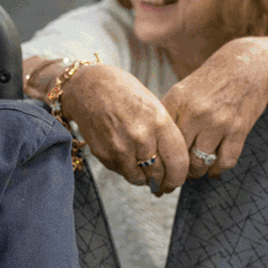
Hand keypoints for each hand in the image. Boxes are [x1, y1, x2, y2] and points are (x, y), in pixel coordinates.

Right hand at [60, 64, 188, 194]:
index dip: (179, 176)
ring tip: (142, 167)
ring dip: (143, 178)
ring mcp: (120, 147)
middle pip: (160, 175)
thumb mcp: (153, 106)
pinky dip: (126, 169)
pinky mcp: (103, 154)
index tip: (177, 179)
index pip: (179, 162)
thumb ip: (164, 134)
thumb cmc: (123, 92)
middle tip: (162, 181)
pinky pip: (121, 172)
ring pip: (139, 179)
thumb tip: (172, 163)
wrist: (88, 86)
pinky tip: (124, 154)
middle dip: (162, 181)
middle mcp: (141, 136)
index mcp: (159, 121)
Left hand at [161, 37, 267, 179]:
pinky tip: (213, 169)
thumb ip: (169, 115)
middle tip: (174, 177)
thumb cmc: (212, 81)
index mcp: (176, 101)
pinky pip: (225, 162)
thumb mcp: (183, 90)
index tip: (155, 171)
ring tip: (194, 172)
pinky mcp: (238, 129)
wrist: (248, 65)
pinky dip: (217, 170)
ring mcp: (218, 122)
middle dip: (175, 172)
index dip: (156, 160)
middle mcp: (195, 112)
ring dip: (196, 173)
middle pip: (177, 156)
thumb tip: (153, 146)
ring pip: (200, 164)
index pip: (159, 140)